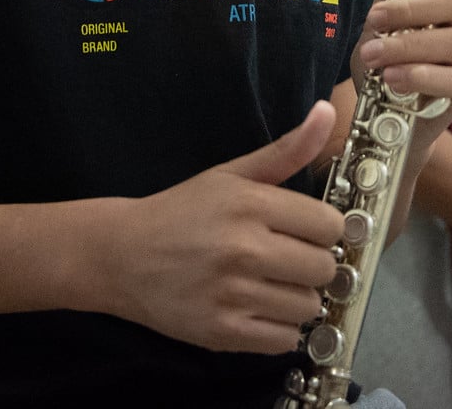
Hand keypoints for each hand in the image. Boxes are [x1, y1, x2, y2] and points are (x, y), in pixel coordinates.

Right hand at [107, 102, 344, 353]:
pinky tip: (259, 309)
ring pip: (308, 306)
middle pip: (324, 268)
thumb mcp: (231, 174)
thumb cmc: (182, 212)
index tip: (304, 232)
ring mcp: (232, 294)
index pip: (329, 226)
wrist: (121, 256)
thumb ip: (286, 149)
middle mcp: (243, 249)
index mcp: (250, 204)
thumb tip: (327, 110)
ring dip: (296, 298)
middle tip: (287, 260)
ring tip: (270, 285)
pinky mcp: (221, 332)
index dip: (322, 230)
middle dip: (312, 265)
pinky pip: (284, 340)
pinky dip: (278, 329)